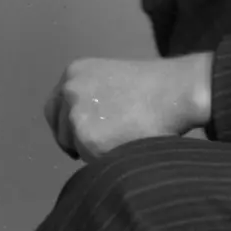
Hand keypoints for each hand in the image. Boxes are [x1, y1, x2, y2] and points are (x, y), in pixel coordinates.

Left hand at [44, 53, 212, 161]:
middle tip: (101, 143)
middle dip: (75, 139)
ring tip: (121, 139)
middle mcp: (68, 89)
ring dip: (90, 149)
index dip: (66, 124)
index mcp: (74, 72)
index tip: (80, 134)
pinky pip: (87, 158)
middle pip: (58, 128)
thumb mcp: (111, 79)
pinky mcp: (85, 136)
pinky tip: (124, 144)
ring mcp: (74, 113)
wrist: (176, 91)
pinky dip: (103, 157)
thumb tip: (80, 124)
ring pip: (72, 146)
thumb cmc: (153, 87)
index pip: (54, 106)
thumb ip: (90, 96)